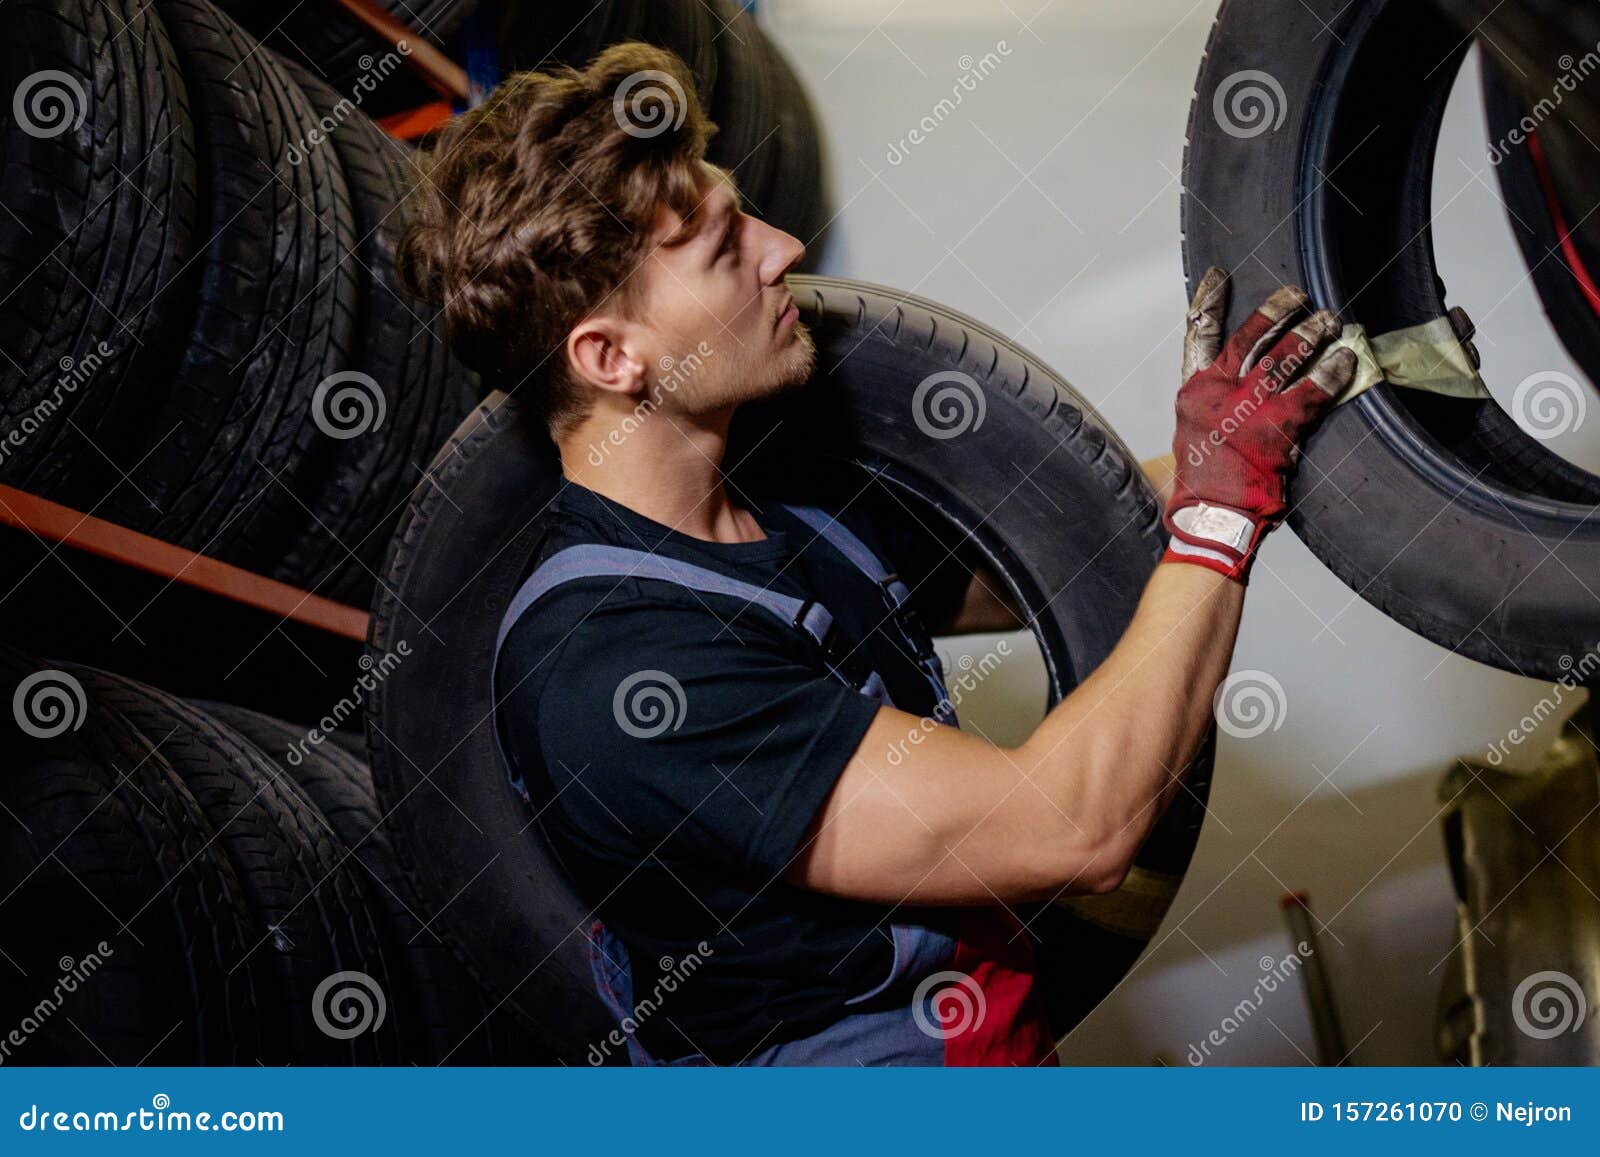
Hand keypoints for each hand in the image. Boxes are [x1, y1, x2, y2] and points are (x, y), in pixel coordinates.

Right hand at [1162, 267, 1357, 583]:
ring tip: (1330, 320)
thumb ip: (1208, 409)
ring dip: (1311, 334)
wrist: (1211, 518)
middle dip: (1276, 310)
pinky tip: (1347, 359)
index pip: (1197, 335)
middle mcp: (1217, 393)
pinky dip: (1332, 371)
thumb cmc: (1202, 486)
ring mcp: (1248, 408)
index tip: (1220, 276)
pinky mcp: (1277, 426)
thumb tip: (1224, 393)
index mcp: (1193, 393)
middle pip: (1249, 336)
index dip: (1208, 301)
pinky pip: (1312, 388)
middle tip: (1298, 295)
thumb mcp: (1189, 439)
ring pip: (1283, 356)